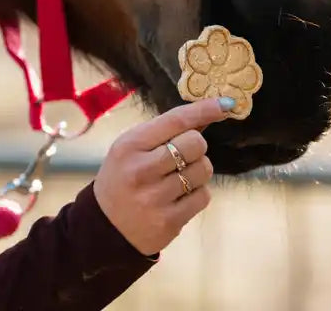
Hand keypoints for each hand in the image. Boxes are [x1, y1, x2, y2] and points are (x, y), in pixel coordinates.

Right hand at [93, 96, 234, 255]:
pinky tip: (179, 197)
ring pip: (203, 169)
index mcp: (130, 145)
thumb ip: (165, 131)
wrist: (104, 228)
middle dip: (197, 146)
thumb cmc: (123, 176)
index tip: (226, 103)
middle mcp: (141, 170)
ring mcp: (155, 198)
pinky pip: (203, 196)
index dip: (204, 109)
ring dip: (198, 170)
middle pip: (195, 143)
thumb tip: (208, 112)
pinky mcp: (168, 222)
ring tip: (179, 178)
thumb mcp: (133, 147)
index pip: (175, 120)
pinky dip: (197, 193)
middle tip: (183, 155)